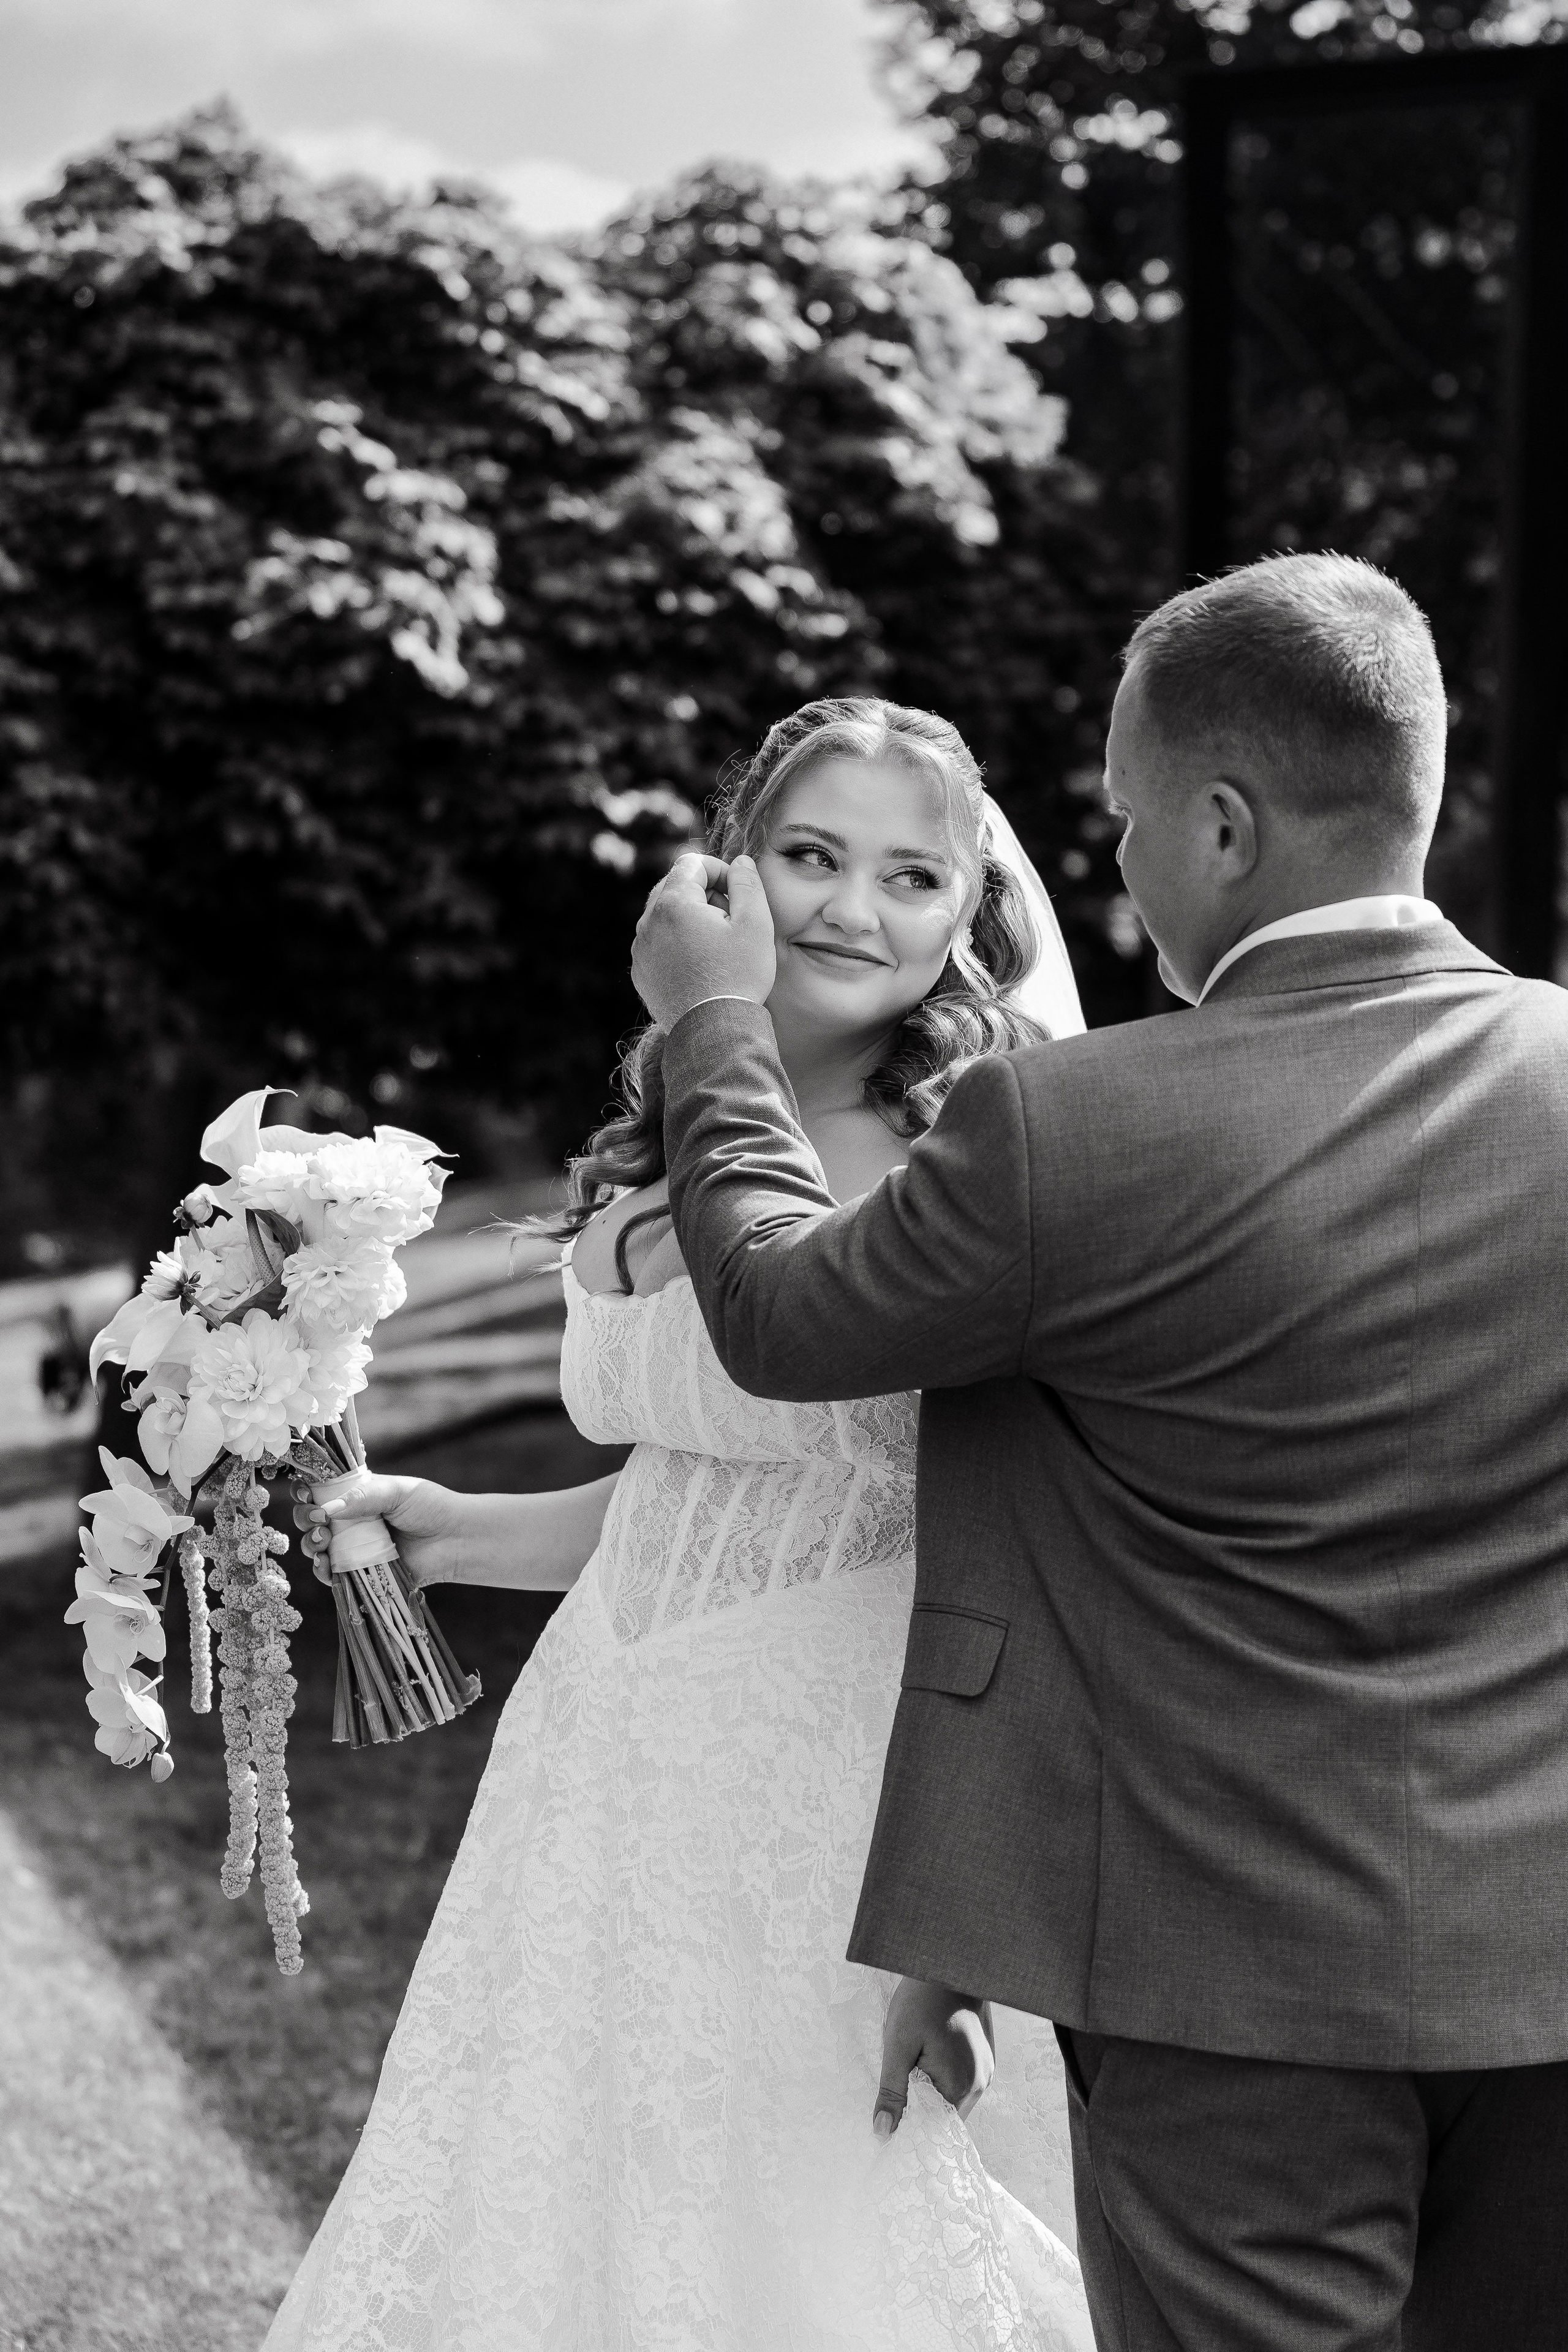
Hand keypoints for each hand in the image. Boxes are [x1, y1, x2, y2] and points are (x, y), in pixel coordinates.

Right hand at [289, 1473, 466, 1590]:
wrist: (455, 1539)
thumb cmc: (430, 1508)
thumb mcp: (396, 1492)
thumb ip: (362, 1497)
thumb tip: (327, 1508)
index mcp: (357, 1497)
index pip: (320, 1494)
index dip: (306, 1494)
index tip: (306, 1495)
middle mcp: (351, 1522)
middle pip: (312, 1521)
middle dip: (305, 1519)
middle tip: (318, 1520)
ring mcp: (354, 1548)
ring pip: (317, 1549)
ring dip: (311, 1545)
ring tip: (323, 1540)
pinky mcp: (361, 1573)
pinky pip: (333, 1575)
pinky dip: (324, 1572)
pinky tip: (325, 1566)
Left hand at [630, 851, 776, 1028]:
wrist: (714, 1031)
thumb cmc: (738, 976)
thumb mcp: (755, 924)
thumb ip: (747, 884)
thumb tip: (740, 863)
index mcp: (673, 903)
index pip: (692, 863)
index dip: (719, 870)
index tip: (737, 891)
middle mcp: (647, 922)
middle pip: (674, 886)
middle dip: (704, 893)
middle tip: (729, 918)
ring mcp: (640, 948)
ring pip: (664, 915)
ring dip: (690, 918)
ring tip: (716, 944)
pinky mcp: (641, 972)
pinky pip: (657, 943)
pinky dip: (676, 943)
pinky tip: (700, 964)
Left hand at [873, 1977, 994, 2139]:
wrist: (950, 1961)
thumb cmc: (921, 2000)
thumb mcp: (898, 2043)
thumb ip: (892, 2090)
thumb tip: (883, 2132)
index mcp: (961, 2086)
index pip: (934, 2127)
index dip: (910, 2124)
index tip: (888, 2117)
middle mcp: (980, 2083)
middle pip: (944, 2112)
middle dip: (920, 2104)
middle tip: (897, 2081)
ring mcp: (986, 2069)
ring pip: (952, 2095)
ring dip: (931, 2088)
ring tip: (912, 2063)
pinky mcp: (985, 2055)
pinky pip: (961, 2079)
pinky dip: (942, 2075)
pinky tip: (928, 2054)